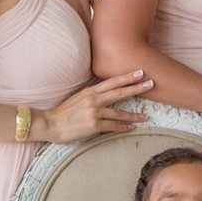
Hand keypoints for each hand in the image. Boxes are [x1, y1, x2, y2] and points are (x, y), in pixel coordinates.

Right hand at [38, 72, 154, 141]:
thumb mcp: (78, 98)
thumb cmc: (64, 112)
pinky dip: (123, 127)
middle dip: (137, 88)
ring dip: (134, 115)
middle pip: (119, 92)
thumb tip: (107, 93)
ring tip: (145, 116)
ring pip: (119, 112)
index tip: (140, 72)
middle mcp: (93, 100)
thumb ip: (92, 95)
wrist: (50, 124)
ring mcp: (94, 112)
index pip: (112, 82)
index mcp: (90, 91)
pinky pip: (113, 126)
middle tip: (150, 84)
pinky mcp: (94, 125)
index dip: (127, 77)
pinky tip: (131, 128)